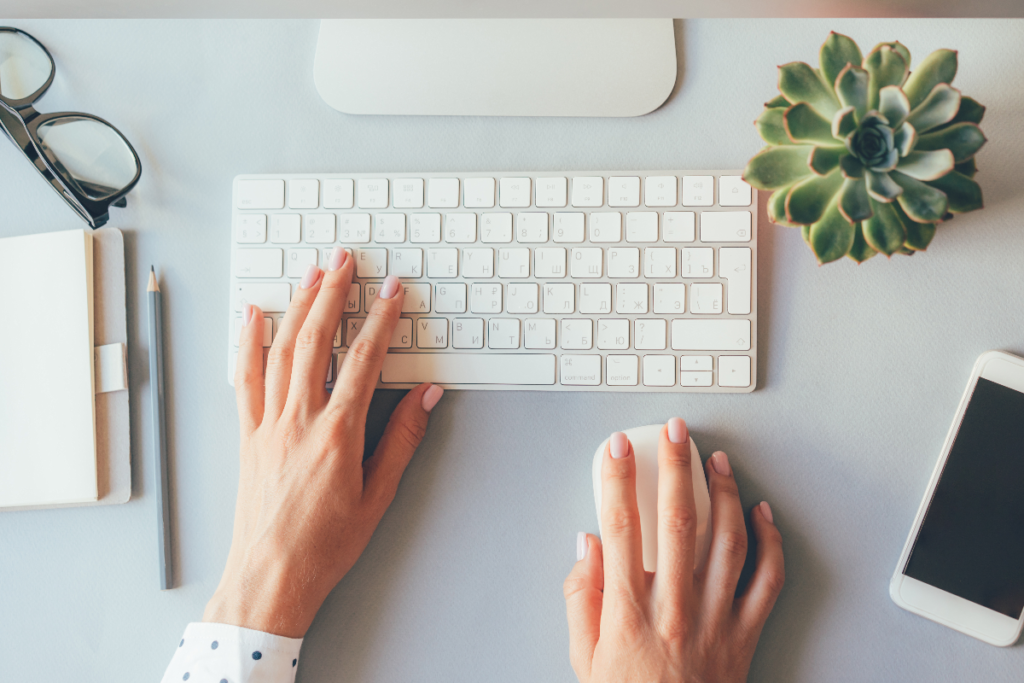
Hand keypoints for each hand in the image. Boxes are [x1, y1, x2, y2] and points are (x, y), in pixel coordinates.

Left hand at [205, 251, 443, 637]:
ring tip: (311, 274)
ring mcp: (267, 424)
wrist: (270, 577)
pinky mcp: (247, 435)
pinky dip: (249, 342)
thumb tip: (426, 397)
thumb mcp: (378, 497)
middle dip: (332, 293)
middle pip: (315, 341)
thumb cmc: (325, 545)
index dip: (381, 320)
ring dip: (297, 306)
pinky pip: (244, 378)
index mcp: (337, 435)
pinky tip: (254, 316)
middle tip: (345, 260)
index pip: (363, 361)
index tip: (392, 291)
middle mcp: (298, 420)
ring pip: (280, 350)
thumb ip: (402, 440)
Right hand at [563, 419, 783, 682]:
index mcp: (628, 613)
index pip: (621, 528)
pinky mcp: (746, 634)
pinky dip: (770, 541)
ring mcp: (716, 619)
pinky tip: (762, 513)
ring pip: (727, 541)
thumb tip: (588, 545)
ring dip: (724, 492)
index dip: (617, 480)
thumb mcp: (583, 659)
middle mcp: (675, 609)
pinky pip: (767, 580)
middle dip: (675, 465)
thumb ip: (581, 598)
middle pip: (677, 521)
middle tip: (674, 431)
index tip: (616, 449)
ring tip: (717, 461)